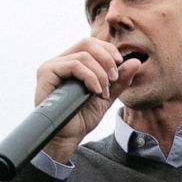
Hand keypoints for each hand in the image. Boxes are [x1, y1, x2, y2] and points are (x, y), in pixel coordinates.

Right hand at [37, 38, 142, 162]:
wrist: (68, 138)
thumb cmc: (82, 119)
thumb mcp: (106, 97)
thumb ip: (119, 80)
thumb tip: (136, 62)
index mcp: (71, 63)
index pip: (91, 44)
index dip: (108, 50)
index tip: (120, 65)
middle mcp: (60, 62)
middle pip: (87, 43)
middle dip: (107, 58)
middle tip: (114, 78)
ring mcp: (51, 66)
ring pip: (83, 55)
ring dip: (100, 74)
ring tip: (103, 92)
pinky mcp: (46, 73)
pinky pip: (73, 65)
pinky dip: (89, 76)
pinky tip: (95, 91)